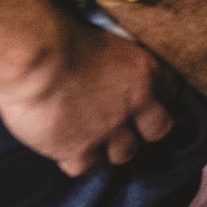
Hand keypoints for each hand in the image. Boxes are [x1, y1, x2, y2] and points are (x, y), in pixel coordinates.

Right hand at [0, 22, 173, 177]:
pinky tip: (63, 146)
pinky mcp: (81, 150)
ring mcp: (111, 130)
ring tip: (87, 135)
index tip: (140, 101)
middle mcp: (137, 103)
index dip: (155, 98)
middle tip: (116, 124)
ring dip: (108, 148)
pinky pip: (87, 168)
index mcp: (146, 70)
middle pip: (157, 130)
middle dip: (141, 130)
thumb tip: (112, 78)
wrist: (35, 57)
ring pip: (125, 154)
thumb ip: (117, 64)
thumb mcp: (105, 41)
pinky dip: (75, 160)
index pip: (171, 91)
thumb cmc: (59, 39)